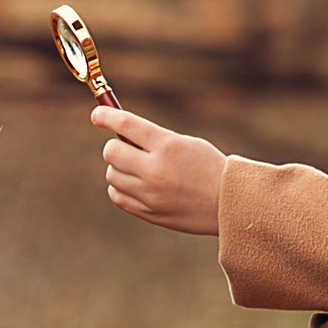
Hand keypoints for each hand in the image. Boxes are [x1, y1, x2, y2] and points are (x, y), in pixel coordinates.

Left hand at [94, 106, 224, 234]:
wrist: (230, 204)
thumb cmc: (209, 167)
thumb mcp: (186, 143)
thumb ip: (154, 139)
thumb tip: (119, 134)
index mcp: (167, 146)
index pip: (125, 125)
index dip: (106, 116)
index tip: (97, 115)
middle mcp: (155, 170)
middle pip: (111, 151)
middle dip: (116, 146)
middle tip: (129, 148)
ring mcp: (150, 194)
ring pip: (112, 174)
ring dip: (120, 168)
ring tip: (138, 168)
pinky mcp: (148, 212)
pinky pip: (117, 196)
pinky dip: (120, 188)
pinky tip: (135, 184)